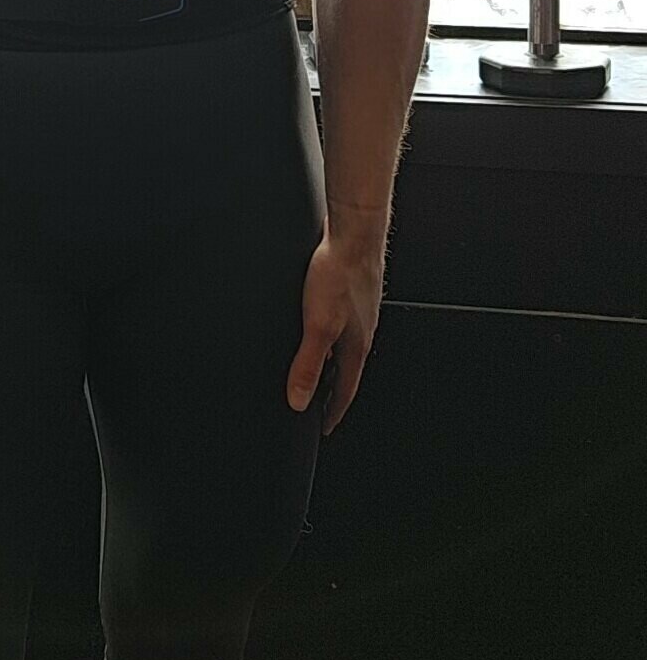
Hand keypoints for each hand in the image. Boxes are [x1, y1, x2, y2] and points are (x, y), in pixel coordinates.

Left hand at [285, 215, 385, 435]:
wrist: (354, 232)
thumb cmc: (340, 273)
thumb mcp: (317, 325)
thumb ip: (307, 364)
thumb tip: (298, 399)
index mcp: (356, 347)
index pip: (345, 391)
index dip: (332, 412)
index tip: (324, 427)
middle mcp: (362, 332)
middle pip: (345, 370)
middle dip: (332, 389)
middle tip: (318, 403)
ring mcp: (359, 311)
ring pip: (344, 346)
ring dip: (330, 362)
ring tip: (316, 368)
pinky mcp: (352, 291)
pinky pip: (341, 324)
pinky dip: (329, 335)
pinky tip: (317, 323)